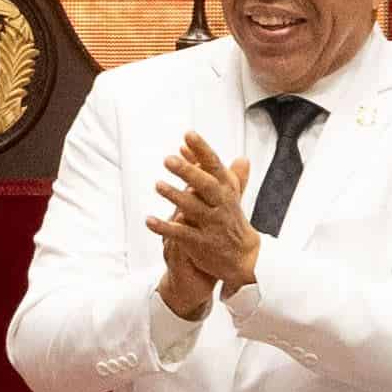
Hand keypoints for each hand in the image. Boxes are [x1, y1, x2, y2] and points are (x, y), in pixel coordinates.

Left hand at [145, 131, 257, 299]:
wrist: (243, 256)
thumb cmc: (229, 217)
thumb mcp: (225, 192)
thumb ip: (204, 167)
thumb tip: (186, 145)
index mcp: (226, 190)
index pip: (214, 166)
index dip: (202, 150)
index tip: (188, 135)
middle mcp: (221, 205)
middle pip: (206, 186)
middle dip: (189, 172)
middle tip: (168, 159)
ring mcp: (212, 224)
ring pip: (194, 209)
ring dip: (176, 197)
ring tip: (158, 185)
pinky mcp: (201, 243)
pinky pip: (182, 234)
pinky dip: (165, 227)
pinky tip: (149, 220)